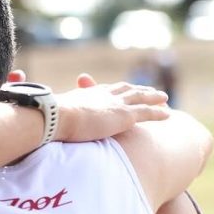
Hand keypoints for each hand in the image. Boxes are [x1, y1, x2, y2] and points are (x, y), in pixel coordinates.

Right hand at [53, 81, 168, 140]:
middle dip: (138, 90)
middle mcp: (104, 95)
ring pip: (140, 98)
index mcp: (88, 93)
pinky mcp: (125, 115)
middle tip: (148, 90)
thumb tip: (44, 124)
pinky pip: (147, 113)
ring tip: (164, 98)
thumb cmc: (51, 119)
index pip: (106, 90)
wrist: (58, 117)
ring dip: (153, 97)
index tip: (123, 89)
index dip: (117, 90)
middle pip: (126, 89)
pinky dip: (158, 112)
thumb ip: (57, 118)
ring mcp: (116, 104)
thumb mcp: (55, 117)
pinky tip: (168, 114)